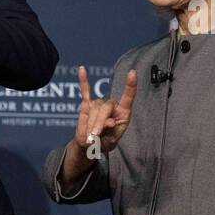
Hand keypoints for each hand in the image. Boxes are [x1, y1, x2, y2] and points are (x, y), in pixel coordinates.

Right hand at [59, 66, 136, 186]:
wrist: (91, 146)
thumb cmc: (105, 142)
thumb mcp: (111, 140)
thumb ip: (111, 131)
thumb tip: (108, 122)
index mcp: (123, 112)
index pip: (128, 96)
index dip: (130, 85)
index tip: (132, 73)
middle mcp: (112, 105)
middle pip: (105, 107)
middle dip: (98, 122)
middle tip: (94, 136)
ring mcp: (99, 104)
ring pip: (94, 109)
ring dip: (90, 123)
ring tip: (89, 136)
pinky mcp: (86, 105)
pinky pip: (85, 92)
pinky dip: (83, 81)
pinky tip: (81, 69)